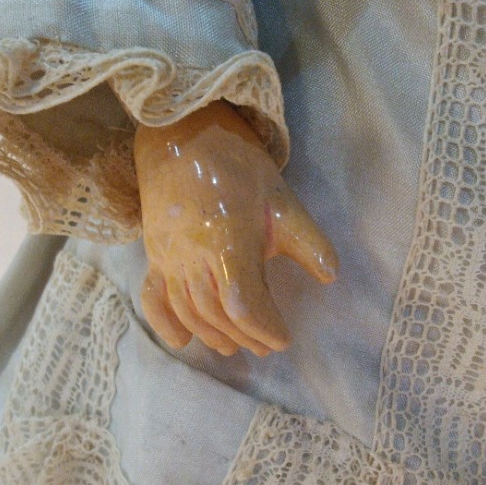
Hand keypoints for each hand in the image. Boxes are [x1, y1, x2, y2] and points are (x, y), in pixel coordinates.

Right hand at [134, 100, 337, 356]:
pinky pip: (154, 298)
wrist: (183, 139)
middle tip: (266, 345)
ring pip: (188, 310)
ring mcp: (168, 259)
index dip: (264, 328)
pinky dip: (165, 323)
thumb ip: (307, 241)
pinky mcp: (153, 256)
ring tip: (235, 345)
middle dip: (245, 335)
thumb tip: (331, 276)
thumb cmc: (237, 168)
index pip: (243, 303)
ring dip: (212, 334)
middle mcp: (193, 257)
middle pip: (216, 314)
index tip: (284, 338)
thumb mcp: (281, 200)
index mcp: (227, 242)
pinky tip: (180, 340)